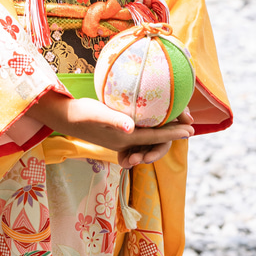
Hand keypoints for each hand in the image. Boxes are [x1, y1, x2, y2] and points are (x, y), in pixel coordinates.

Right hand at [31, 94, 193, 166]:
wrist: (64, 117)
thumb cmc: (80, 113)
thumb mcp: (97, 114)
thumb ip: (114, 121)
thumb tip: (130, 128)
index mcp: (125, 138)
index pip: (155, 137)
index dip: (174, 132)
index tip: (191, 128)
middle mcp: (126, 141)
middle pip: (156, 141)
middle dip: (173, 133)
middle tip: (188, 121)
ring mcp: (121, 139)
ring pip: (150, 139)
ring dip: (163, 132)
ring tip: (175, 120)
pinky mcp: (116, 133)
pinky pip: (140, 135)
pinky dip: (151, 129)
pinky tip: (155, 117)